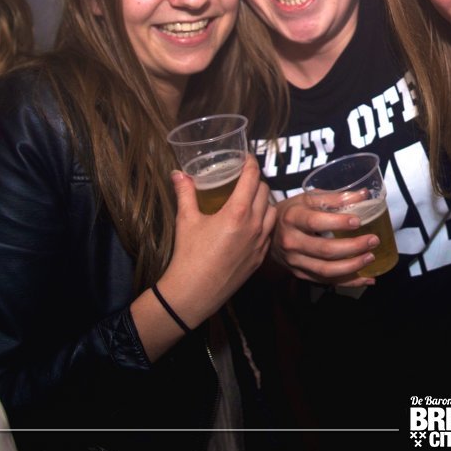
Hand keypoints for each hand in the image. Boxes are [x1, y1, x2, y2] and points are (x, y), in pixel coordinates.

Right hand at [158, 154, 276, 326]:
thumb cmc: (189, 255)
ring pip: (272, 211)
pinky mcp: (260, 257)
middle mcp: (255, 225)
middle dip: (256, 181)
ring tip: (251, 199)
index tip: (246, 157)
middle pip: (265, 191)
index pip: (252, 178)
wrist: (194, 292)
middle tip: (244, 178)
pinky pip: (270, 232)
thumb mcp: (186, 220)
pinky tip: (253, 223)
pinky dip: (265, 221)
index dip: (250, 163)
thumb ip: (185, 193)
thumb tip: (178, 173)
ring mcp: (260, 242)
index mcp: (237, 212)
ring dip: (264, 201)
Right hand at [272, 190, 378, 285]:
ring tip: (371, 257)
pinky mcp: (300, 274)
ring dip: (352, 267)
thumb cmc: (293, 211)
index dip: (337, 223)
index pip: (315, 222)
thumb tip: (364, 195)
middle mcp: (291, 242)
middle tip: (373, 241)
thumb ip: (335, 197)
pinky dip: (348, 282)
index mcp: (292, 218)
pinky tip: (365, 278)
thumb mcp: (308, 198)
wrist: (268, 232)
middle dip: (353, 247)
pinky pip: (326, 281)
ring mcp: (294, 261)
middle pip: (324, 250)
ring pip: (326, 270)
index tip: (358, 222)